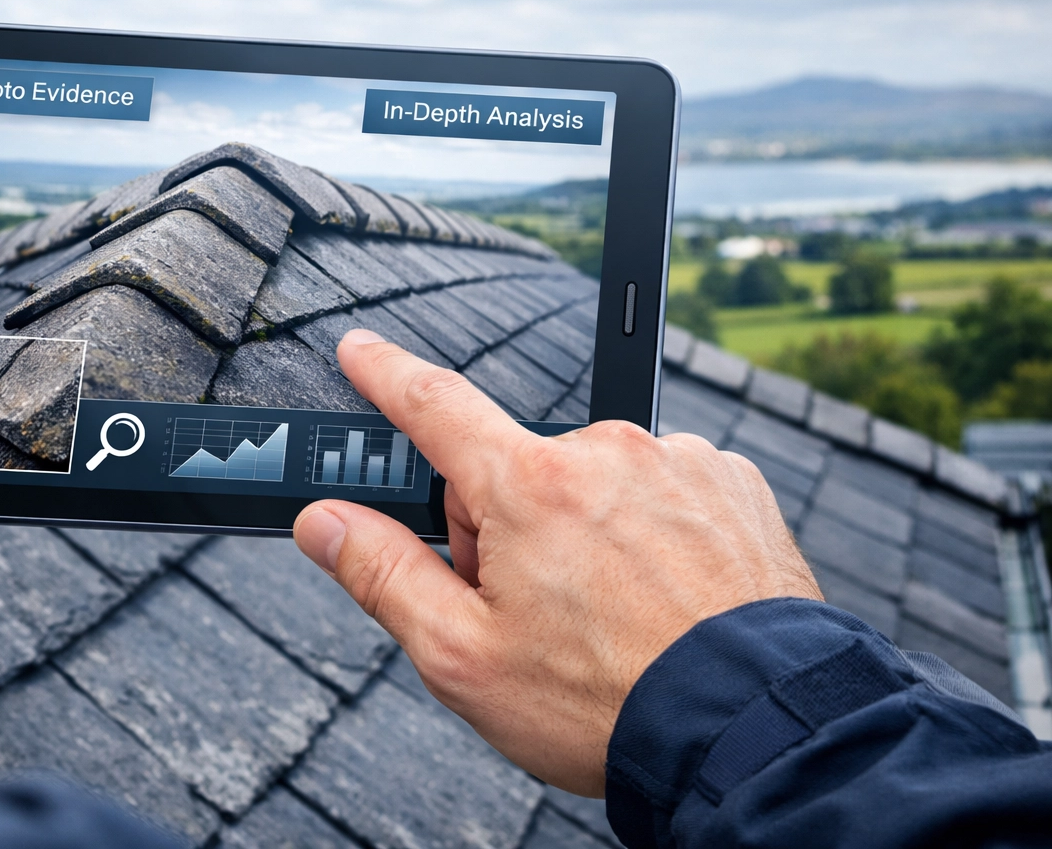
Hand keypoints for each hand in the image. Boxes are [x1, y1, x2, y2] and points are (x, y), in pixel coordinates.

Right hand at [293, 330, 819, 795]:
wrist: (754, 729)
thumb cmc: (611, 703)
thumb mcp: (464, 656)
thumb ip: (383, 573)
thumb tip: (326, 521)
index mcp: (530, 488)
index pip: (434, 405)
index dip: (385, 374)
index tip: (362, 351)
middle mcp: (606, 453)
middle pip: (517, 470)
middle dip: (509, 528)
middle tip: (535, 609)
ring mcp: (677, 462)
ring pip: (594, 485)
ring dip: (587, 533)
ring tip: (616, 616)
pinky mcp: (731, 482)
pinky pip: (663, 490)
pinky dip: (654, 534)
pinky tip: (664, 597)